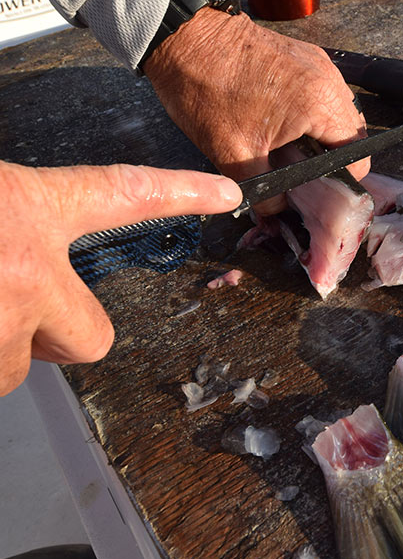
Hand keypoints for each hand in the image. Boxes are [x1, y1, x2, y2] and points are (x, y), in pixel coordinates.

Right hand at [0, 160, 240, 395]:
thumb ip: (13, 214)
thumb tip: (14, 233)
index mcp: (32, 209)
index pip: (128, 196)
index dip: (182, 195)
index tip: (224, 194)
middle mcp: (28, 269)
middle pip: (92, 338)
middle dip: (61, 336)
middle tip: (14, 309)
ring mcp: (3, 320)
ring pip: (19, 364)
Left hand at [144, 8, 369, 215]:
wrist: (184, 37)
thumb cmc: (205, 89)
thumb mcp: (232, 155)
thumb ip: (264, 192)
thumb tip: (279, 209)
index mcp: (319, 105)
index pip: (357, 156)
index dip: (340, 179)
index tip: (317, 187)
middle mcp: (328, 81)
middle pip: (354, 135)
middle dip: (332, 157)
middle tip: (302, 170)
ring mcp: (320, 65)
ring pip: (342, 114)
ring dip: (323, 135)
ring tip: (292, 146)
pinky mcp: (307, 57)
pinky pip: (325, 94)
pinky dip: (314, 113)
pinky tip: (284, 121)